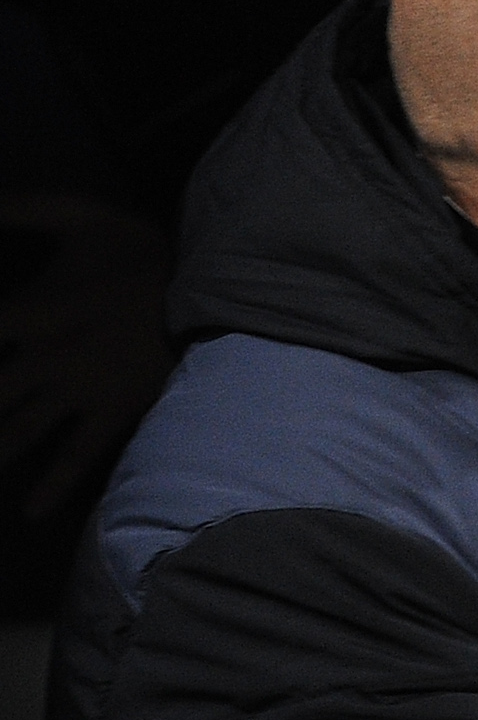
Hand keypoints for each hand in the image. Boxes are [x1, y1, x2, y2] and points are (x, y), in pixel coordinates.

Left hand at [0, 197, 171, 521]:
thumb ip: (24, 208)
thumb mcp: (85, 215)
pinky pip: (79, 455)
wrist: (217, 293)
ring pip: (19, 429)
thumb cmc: (145, 253)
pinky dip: (54, 485)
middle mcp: (50, 358)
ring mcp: (81, 393)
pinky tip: (28, 511)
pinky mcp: (113, 414)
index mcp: (38, 310)